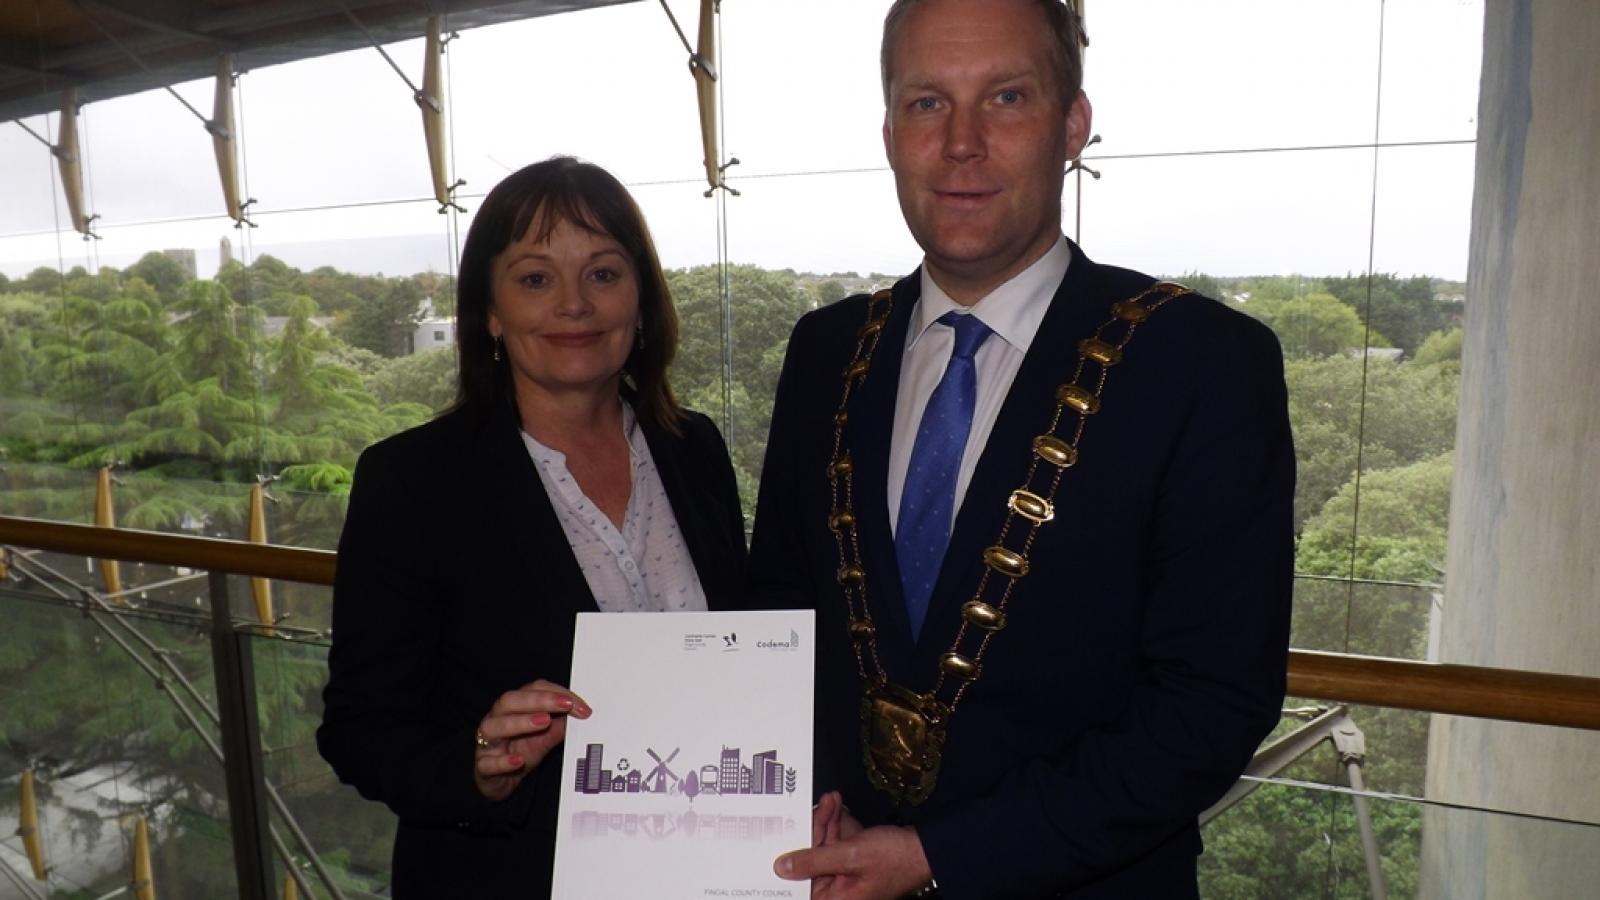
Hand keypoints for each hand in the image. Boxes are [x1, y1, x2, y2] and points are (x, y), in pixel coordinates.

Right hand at [473, 679, 589, 800]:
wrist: (500, 781)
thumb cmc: (520, 752)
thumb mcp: (545, 738)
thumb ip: (560, 725)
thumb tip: (581, 713)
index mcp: (513, 707)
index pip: (531, 690)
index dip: (554, 693)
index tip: (576, 703)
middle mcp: (496, 719)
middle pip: (510, 701)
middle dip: (538, 700)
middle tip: (564, 705)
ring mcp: (486, 743)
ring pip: (494, 727)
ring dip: (520, 722)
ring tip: (544, 722)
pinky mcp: (482, 766)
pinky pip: (488, 763)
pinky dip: (503, 761)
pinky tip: (519, 760)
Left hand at [776, 798, 931, 899]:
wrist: (929, 849)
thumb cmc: (896, 858)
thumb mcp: (850, 855)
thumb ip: (814, 860)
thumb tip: (781, 868)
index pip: (802, 883)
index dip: (791, 858)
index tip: (781, 835)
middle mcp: (840, 892)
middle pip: (812, 861)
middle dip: (815, 830)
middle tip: (818, 805)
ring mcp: (848, 877)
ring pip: (825, 848)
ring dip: (827, 822)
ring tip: (830, 800)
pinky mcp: (856, 864)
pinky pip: (839, 844)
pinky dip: (839, 826)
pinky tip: (837, 806)